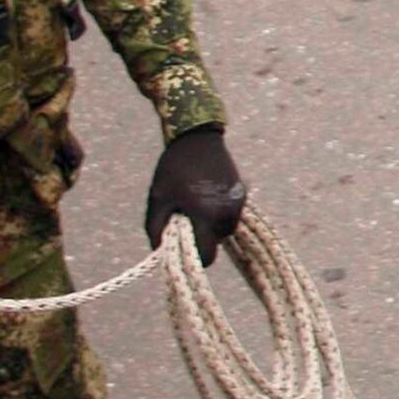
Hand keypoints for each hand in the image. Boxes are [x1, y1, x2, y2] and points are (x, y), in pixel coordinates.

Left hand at [143, 124, 243, 260]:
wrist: (198, 138)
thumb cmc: (174, 169)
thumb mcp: (158, 200)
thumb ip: (156, 229)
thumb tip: (160, 251)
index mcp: (208, 214)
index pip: (208, 254)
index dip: (195, 259)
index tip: (184, 253)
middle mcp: (229, 210)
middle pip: (218, 241)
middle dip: (203, 239)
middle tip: (185, 223)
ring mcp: (238, 200)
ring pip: (226, 228)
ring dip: (212, 226)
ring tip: (195, 208)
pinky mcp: (242, 191)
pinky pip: (231, 213)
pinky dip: (219, 213)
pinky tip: (205, 198)